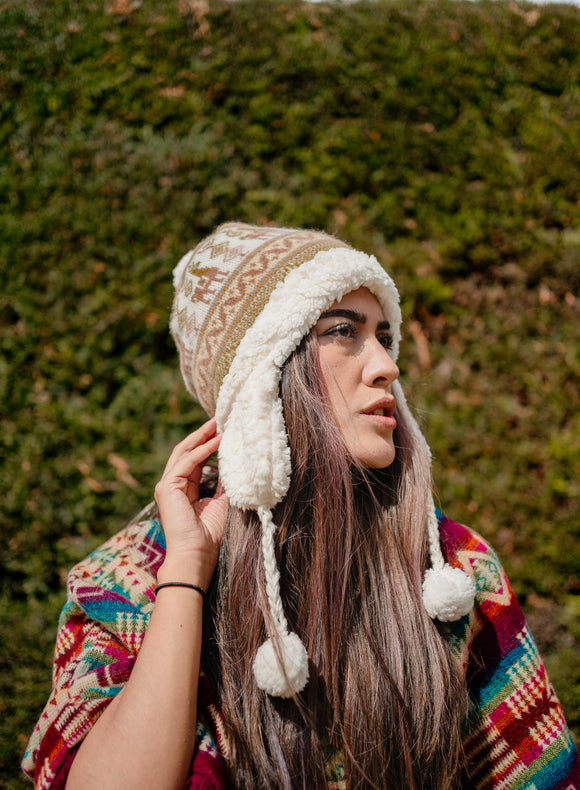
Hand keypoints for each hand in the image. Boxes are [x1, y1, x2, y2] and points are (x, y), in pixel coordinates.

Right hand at [154, 418, 227, 589]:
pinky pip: (186, 463)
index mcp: (183, 489)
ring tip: (218, 423)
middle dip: (203, 434)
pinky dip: (202, 450)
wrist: (196, 556)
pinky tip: (217, 441)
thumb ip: (224, 481)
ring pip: (183, 452)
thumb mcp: (222, 501)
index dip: (208, 443)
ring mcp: (166, 486)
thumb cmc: (209, 536)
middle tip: (220, 419)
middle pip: (187, 451)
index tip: (224, 430)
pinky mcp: (166, 488)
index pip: (194, 459)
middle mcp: (172, 485)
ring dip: (202, 437)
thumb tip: (234, 462)